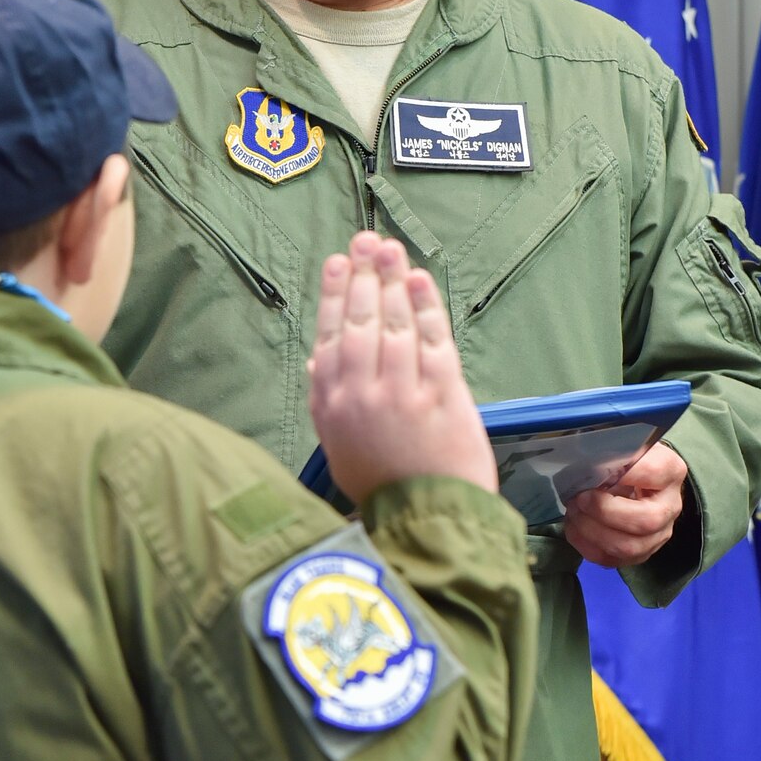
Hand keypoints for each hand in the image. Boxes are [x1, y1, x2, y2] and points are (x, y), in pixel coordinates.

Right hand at [308, 232, 497, 502]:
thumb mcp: (338, 446)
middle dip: (364, 276)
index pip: (330, 336)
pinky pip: (433, 341)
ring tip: (391, 250)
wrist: (427, 519)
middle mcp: (362, 393)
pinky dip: (426, 308)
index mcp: (331, 405)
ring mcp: (403, 392)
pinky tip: (420, 281)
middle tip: (367, 241)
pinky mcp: (443, 395)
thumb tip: (317, 359)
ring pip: (395, 325)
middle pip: (362, 322)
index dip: (335, 295)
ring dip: (393, 281)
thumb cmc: (381, 484)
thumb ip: (327, 400)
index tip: (339, 262)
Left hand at [563, 440, 687, 566]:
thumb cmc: (628, 461)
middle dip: (603, 511)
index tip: (595, 470)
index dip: (622, 474)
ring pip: (628, 547)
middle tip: (579, 498)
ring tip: (574, 512)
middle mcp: (671, 507)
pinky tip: (575, 527)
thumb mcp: (625, 447)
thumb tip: (584, 465)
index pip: (653, 472)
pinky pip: (611, 560)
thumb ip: (612, 453)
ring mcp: (658, 535)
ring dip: (591, 531)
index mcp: (670, 472)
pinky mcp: (639, 553)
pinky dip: (586, 545)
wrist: (638, 481)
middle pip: (645, 521)